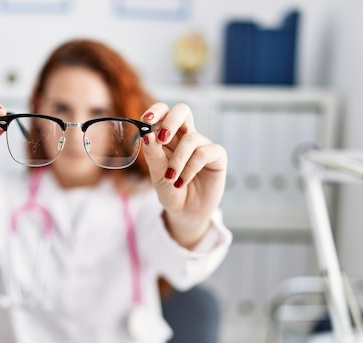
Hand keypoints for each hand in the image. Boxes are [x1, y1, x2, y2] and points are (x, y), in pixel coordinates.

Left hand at [140, 102, 226, 247]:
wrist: (185, 212)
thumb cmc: (170, 190)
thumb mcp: (157, 174)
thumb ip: (153, 154)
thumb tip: (147, 134)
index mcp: (168, 136)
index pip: (164, 112)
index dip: (156, 111)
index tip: (145, 121)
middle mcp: (186, 136)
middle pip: (182, 111)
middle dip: (171, 121)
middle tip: (161, 139)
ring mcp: (203, 145)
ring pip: (190, 138)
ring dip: (177, 160)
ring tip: (171, 178)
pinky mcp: (217, 156)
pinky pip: (203, 153)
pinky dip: (190, 168)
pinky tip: (182, 181)